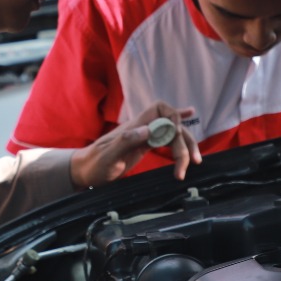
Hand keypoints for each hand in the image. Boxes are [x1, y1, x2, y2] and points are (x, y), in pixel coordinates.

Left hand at [70, 103, 200, 186]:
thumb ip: (126, 141)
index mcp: (135, 126)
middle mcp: (142, 129)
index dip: (173, 115)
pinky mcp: (144, 147)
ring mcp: (144, 138)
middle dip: (185, 141)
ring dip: (186, 147)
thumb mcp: (108, 155)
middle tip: (191, 162)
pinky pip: (166, 141)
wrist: (85, 172)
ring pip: (172, 135)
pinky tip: (189, 134)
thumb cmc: (95, 164)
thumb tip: (149, 130)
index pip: (159, 108)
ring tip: (195, 163)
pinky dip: (179, 142)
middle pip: (172, 125)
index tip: (176, 133)